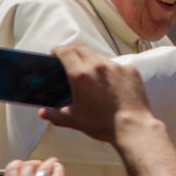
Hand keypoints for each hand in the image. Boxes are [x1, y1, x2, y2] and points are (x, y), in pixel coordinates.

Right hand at [3, 158, 65, 175]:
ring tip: (51, 163)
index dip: (15, 166)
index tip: (18, 165)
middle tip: (36, 164)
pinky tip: (59, 168)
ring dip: (47, 164)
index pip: (11, 170)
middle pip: (28, 166)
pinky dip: (58, 169)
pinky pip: (57, 174)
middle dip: (32, 164)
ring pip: (44, 167)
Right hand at [38, 44, 153, 143]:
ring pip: (99, 56)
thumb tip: (42, 113)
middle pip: (81, 48)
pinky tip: (110, 83)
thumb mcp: (74, 120)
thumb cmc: (101, 124)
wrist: (132, 126)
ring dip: (91, 60)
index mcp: (81, 74)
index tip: (54, 54)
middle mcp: (98, 65)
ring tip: (90, 73)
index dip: (58, 50)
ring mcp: (116, 66)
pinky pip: (116, 65)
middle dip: (72, 51)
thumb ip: (55, 115)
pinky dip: (109, 70)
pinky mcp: (130, 70)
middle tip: (68, 59)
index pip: (65, 52)